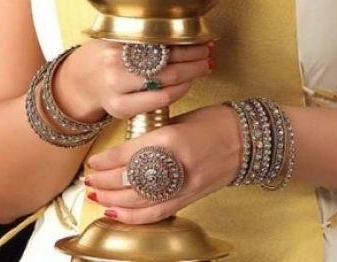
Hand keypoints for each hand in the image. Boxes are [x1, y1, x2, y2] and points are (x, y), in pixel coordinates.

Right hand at [52, 40, 213, 122]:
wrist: (80, 82)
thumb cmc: (106, 56)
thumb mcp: (116, 37)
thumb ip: (141, 34)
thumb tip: (181, 27)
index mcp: (116, 41)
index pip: (159, 40)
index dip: (185, 40)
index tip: (202, 38)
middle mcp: (115, 64)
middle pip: (166, 60)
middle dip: (194, 56)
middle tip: (209, 52)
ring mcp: (117, 88)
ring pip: (166, 80)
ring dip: (191, 73)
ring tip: (205, 66)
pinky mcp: (119, 109)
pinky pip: (159, 99)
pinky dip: (178, 91)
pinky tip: (187, 84)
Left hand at [84, 103, 242, 222]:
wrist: (247, 139)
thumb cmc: (214, 122)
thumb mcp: (180, 119)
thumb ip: (154, 136)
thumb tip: (126, 151)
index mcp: (172, 137)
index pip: (129, 154)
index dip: (106, 161)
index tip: (93, 162)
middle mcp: (177, 164)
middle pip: (130, 181)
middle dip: (105, 183)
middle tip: (89, 181)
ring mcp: (185, 184)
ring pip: (140, 201)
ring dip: (114, 202)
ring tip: (97, 197)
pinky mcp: (191, 198)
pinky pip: (157, 213)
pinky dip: (134, 217)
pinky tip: (118, 214)